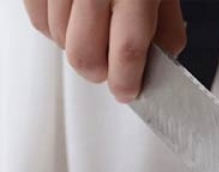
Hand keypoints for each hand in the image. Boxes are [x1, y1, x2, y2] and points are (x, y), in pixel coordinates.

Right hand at [23, 0, 185, 101]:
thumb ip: (166, 32)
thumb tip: (156, 69)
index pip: (127, 50)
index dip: (127, 81)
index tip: (128, 92)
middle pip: (83, 54)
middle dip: (99, 72)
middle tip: (112, 69)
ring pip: (59, 40)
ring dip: (79, 48)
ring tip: (95, 34)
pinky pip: (38, 20)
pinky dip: (56, 29)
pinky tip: (75, 18)